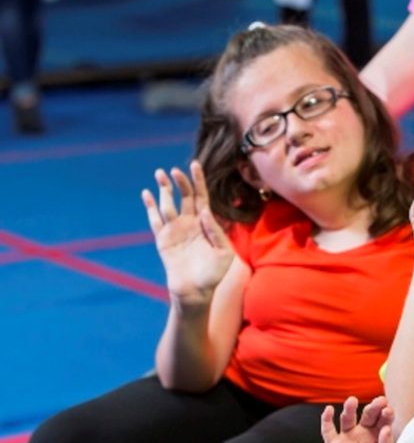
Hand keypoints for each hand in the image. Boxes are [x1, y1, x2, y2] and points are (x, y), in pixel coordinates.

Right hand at [141, 161, 234, 304]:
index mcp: (206, 224)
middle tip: (174, 171)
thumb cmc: (214, 274)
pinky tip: (147, 193)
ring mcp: (175, 231)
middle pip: (184, 197)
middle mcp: (189, 224)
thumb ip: (215, 231)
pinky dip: (150, 206)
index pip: (202, 197)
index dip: (198, 181)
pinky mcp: (163, 240)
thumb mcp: (224, 253)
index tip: (195, 164)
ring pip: (168, 205)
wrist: (196, 292)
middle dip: (180, 182)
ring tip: (160, 174)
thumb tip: (204, 212)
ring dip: (164, 190)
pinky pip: (155, 220)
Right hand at [321, 396, 394, 442]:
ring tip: (352, 401)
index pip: (383, 421)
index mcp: (379, 435)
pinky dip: (326, 419)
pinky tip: (328, 410)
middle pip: (367, 415)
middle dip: (373, 407)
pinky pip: (328, 430)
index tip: (388, 410)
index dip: (386, 415)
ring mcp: (347, 437)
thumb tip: (386, 429)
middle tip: (379, 402)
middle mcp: (363, 433)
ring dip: (349, 409)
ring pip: (347, 419)